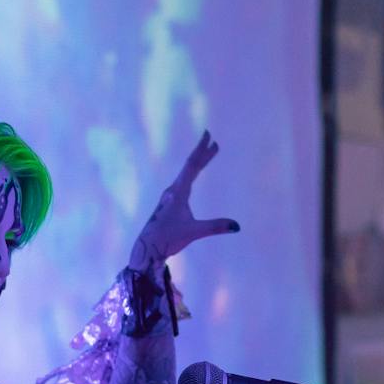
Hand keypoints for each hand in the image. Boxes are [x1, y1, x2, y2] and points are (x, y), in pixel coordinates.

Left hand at [128, 131, 236, 271]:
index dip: (201, 151)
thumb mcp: (194, 232)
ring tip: (208, 153)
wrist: (147, 248)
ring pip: (187, 173)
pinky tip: (193, 175)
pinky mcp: (169, 202)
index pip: (192, 166)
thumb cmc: (168, 238)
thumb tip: (237, 226)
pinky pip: (184, 181)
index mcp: (178, 192)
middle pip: (190, 166)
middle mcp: (173, 190)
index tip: (208, 136)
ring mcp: (170, 196)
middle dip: (202, 152)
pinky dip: (192, 172)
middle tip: (212, 139)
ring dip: (198, 162)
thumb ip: (215, 227)